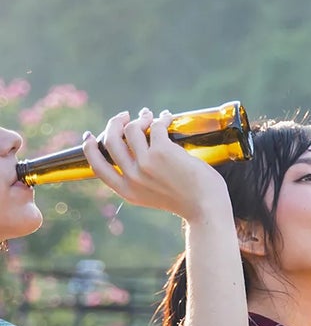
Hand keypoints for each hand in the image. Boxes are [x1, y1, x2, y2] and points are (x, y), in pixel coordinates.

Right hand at [83, 109, 229, 222]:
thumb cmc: (188, 201)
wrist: (207, 209)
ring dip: (140, 118)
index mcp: (127, 191)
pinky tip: (167, 117)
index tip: (89, 135)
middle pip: (111, 141)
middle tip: (124, 116)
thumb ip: (140, 179)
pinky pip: (156, 125)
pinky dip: (160, 118)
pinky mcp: (163, 151)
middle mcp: (132, 177)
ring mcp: (146, 163)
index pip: (97, 166)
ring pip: (132, 129)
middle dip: (115, 124)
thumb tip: (133, 149)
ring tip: (149, 116)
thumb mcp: (153, 195)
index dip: (89, 148)